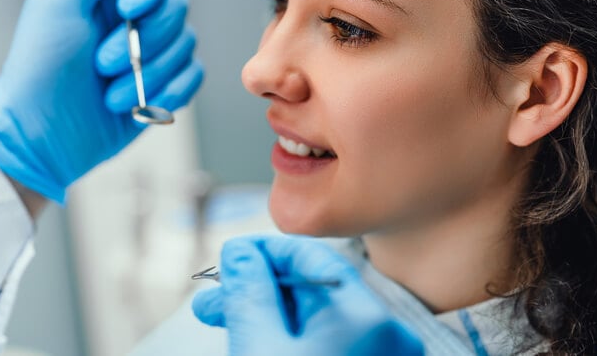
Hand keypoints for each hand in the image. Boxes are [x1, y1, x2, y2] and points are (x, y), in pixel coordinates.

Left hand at [0, 0, 202, 202]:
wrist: (44, 139)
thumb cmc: (40, 69)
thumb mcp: (62, 1)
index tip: (125, 9)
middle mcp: (135, 16)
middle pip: (176, 4)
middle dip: (143, 40)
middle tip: (102, 63)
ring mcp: (152, 51)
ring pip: (187, 42)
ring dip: (148, 73)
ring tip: (111, 93)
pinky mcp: (165, 83)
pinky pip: (194, 75)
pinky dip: (170, 91)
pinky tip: (138, 106)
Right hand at [192, 236, 424, 355]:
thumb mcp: (260, 343)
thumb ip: (250, 290)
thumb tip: (239, 252)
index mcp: (370, 322)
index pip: (314, 261)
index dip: (266, 252)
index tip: (233, 253)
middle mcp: (382, 336)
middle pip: (309, 289)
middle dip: (254, 284)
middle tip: (216, 286)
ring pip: (308, 316)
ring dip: (259, 309)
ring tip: (214, 310)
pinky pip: (315, 339)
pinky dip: (278, 332)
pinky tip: (243, 326)